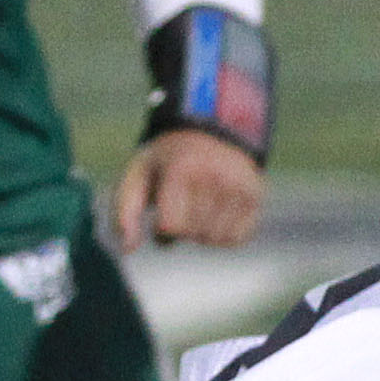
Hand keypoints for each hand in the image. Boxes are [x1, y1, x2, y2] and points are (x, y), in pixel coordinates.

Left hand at [113, 130, 264, 250]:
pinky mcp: (255, 195)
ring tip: (199, 207)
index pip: (169, 228)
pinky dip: (222, 235)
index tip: (162, 210)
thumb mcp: (137, 175)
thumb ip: (124, 212)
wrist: (208, 130)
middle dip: (182, 228)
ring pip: (215, 239)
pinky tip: (215, 214)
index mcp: (182, 169)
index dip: (161, 228)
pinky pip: (236, 238)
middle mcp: (215, 175)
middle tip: (183, 204)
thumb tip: (127, 250)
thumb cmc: (166, 161)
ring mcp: (239, 185)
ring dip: (201, 233)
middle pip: (192, 234)